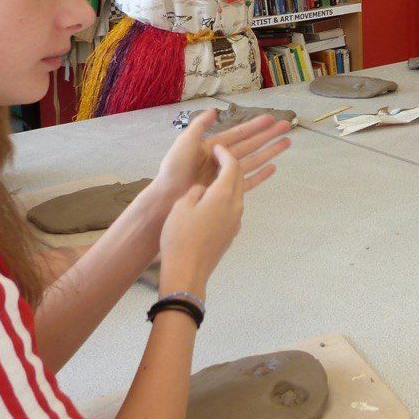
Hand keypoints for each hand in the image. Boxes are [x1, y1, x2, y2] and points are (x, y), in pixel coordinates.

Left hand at [151, 111, 291, 207]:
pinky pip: (249, 181)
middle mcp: (223, 159)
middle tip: (287, 126)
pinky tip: (273, 168)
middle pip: (252, 144)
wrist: (167, 197)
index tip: (270, 118)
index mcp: (214, 147)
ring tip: (287, 143)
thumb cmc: (174, 169)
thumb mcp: (185, 142)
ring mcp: (226, 174)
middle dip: (269, 135)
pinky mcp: (228, 189)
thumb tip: (215, 110)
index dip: (255, 125)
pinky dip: (261, 175)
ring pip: (255, 160)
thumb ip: (199, 126)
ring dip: (270, 151)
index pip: (240, 133)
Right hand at [158, 145, 244, 297]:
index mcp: (223, 195)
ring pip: (237, 194)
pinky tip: (217, 201)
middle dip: (231, 165)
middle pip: (238, 178)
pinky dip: (227, 199)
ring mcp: (236, 221)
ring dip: (230, 182)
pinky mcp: (232, 233)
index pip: (231, 166)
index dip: (225, 154)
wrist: (187, 271)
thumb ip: (196, 191)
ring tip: (218, 176)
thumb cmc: (180, 236)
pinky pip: (233, 209)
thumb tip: (203, 189)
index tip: (217, 148)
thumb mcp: (181, 207)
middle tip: (220, 157)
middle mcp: (235, 205)